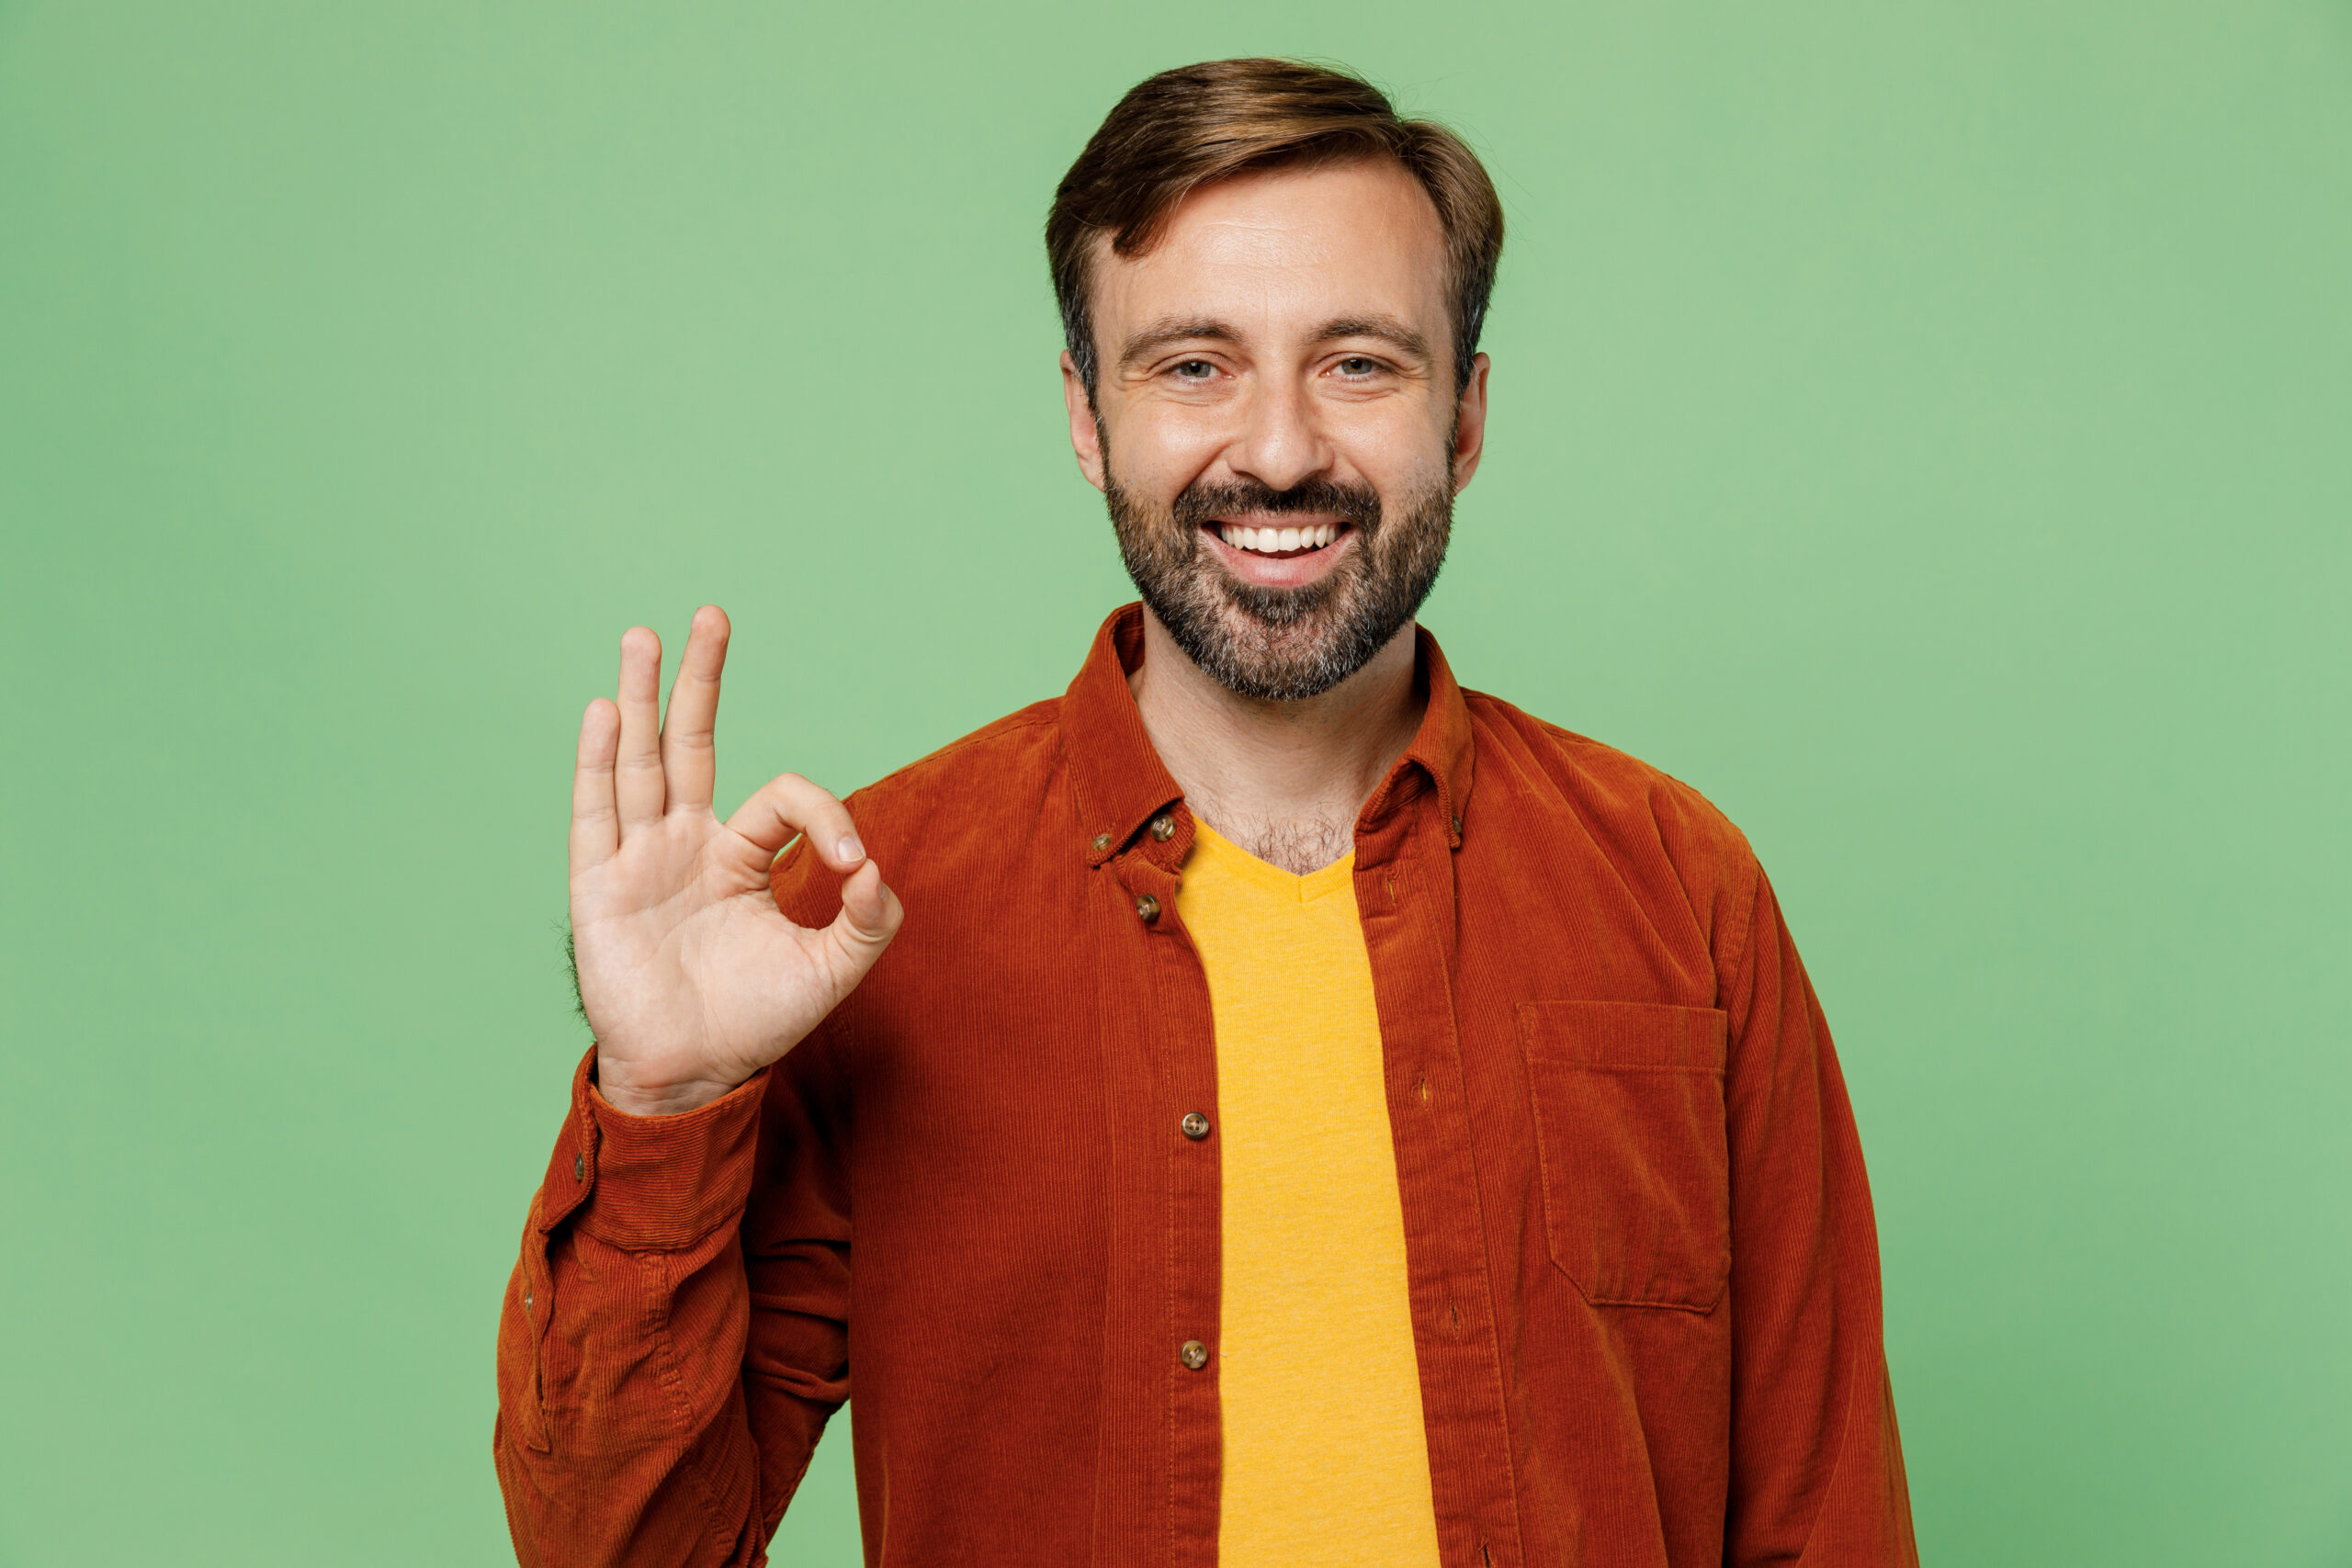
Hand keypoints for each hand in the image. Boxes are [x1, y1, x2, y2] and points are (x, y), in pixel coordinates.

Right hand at [567, 606, 902, 1115]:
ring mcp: (640, 860)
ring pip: (640, 762)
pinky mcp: (601, 888)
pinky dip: (598, 763)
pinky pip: (597, 815)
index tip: (854, 868)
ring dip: (640, 697)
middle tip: (711, 614)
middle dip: (701, 679)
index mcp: (741, 858)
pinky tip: (603, 711)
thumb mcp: (833, 970)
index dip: (826, 819)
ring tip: (642, 636)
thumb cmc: (757, 1023)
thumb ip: (870, 921)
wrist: (695, 1077)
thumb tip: (878, 868)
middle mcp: (687, 845)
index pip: (782, 799)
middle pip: (692, 743)